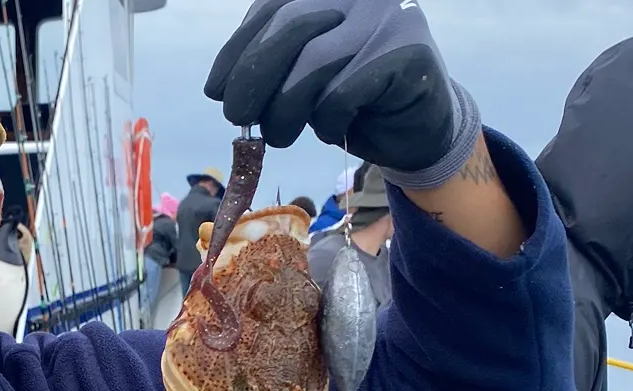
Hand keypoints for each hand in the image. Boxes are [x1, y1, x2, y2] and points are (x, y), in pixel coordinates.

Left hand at [205, 0, 456, 161]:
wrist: (416, 127)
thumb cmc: (353, 100)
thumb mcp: (303, 77)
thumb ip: (273, 66)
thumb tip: (223, 86)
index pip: (272, 8)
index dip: (238, 50)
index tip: (216, 91)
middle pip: (288, 29)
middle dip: (253, 81)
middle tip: (240, 120)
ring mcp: (385, 15)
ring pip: (312, 65)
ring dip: (285, 111)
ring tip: (281, 136)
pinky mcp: (406, 51)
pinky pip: (343, 93)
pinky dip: (328, 121)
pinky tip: (337, 126)